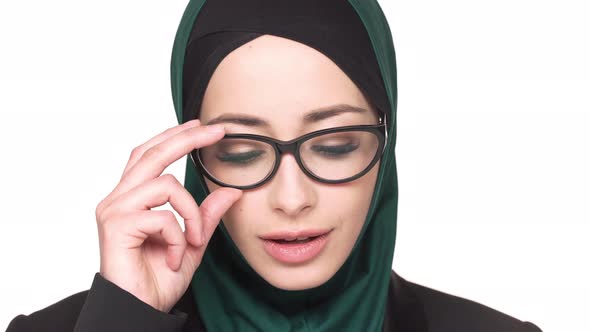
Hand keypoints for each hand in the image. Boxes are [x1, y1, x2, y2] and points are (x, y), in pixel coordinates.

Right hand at [94, 119, 241, 312]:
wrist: (139, 311)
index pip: (149, 155)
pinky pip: (163, 217)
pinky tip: (173, 257)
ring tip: (193, 241)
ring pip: (165, 184)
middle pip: (151, 153)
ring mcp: (114, 210)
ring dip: (191, 213)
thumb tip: (231, 191)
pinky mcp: (116, 225)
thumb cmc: (157, 279)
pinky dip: (178, 237)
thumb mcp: (192, 243)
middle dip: (186, 138)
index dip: (173, 137)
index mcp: (132, 198)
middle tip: (215, 131)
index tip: (200, 126)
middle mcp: (118, 199)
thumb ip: (206, 216)